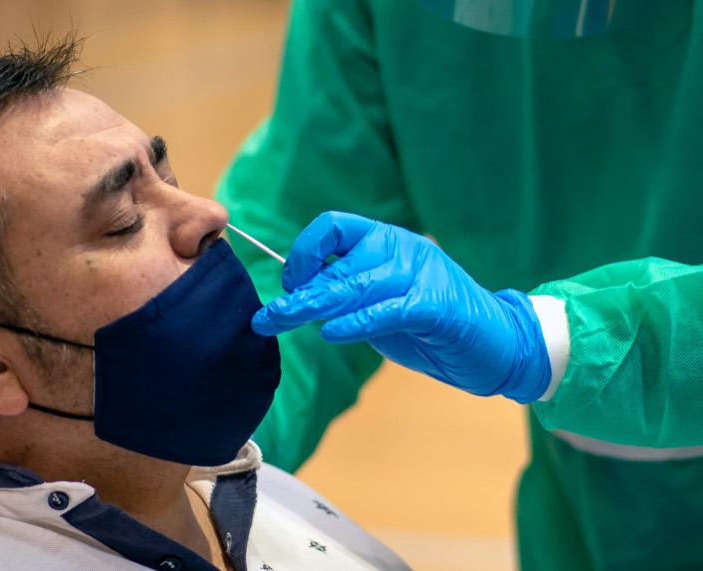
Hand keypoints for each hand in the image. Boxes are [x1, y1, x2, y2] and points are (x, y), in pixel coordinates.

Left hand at [251, 212, 550, 402]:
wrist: (500, 342)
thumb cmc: (433, 325)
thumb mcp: (383, 303)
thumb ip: (349, 294)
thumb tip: (299, 297)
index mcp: (387, 241)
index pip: (334, 226)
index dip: (303, 252)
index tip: (289, 283)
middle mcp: (401, 248)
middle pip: (337, 264)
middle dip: (296, 293)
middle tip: (265, 318)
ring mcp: (421, 272)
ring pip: (355, 285)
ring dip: (312, 306)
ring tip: (281, 322)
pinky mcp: (436, 304)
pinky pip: (387, 309)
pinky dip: (356, 321)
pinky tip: (331, 332)